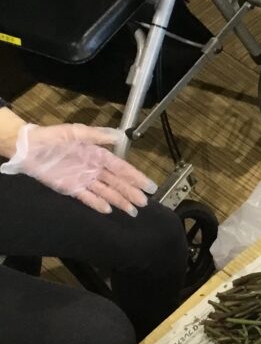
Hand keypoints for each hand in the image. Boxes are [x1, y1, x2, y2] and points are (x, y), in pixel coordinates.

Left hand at [0, 123, 154, 214]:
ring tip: (131, 211)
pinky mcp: (71, 188)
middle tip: (144, 203)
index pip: (121, 168)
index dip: (136, 177)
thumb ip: (97, 135)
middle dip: (131, 193)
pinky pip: (87, 197)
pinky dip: (97, 204)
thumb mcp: (75, 132)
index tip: (149, 187)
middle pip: (116, 183)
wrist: (28, 147)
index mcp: (98, 154)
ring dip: (119, 201)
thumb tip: (119, 136)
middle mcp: (94, 168)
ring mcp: (83, 179)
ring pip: (105, 192)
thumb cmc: (52, 137)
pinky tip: (108, 210)